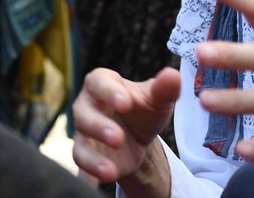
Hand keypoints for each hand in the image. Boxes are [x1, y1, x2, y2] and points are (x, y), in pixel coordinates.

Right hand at [71, 66, 178, 192]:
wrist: (138, 137)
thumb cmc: (143, 110)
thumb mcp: (157, 100)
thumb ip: (164, 89)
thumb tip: (173, 76)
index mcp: (102, 83)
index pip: (99, 82)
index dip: (109, 92)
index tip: (126, 103)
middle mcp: (87, 105)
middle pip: (83, 113)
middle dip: (99, 126)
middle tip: (118, 138)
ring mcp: (84, 131)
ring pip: (80, 142)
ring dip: (93, 157)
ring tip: (109, 170)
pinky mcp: (85, 152)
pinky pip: (82, 161)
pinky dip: (91, 172)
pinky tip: (105, 178)